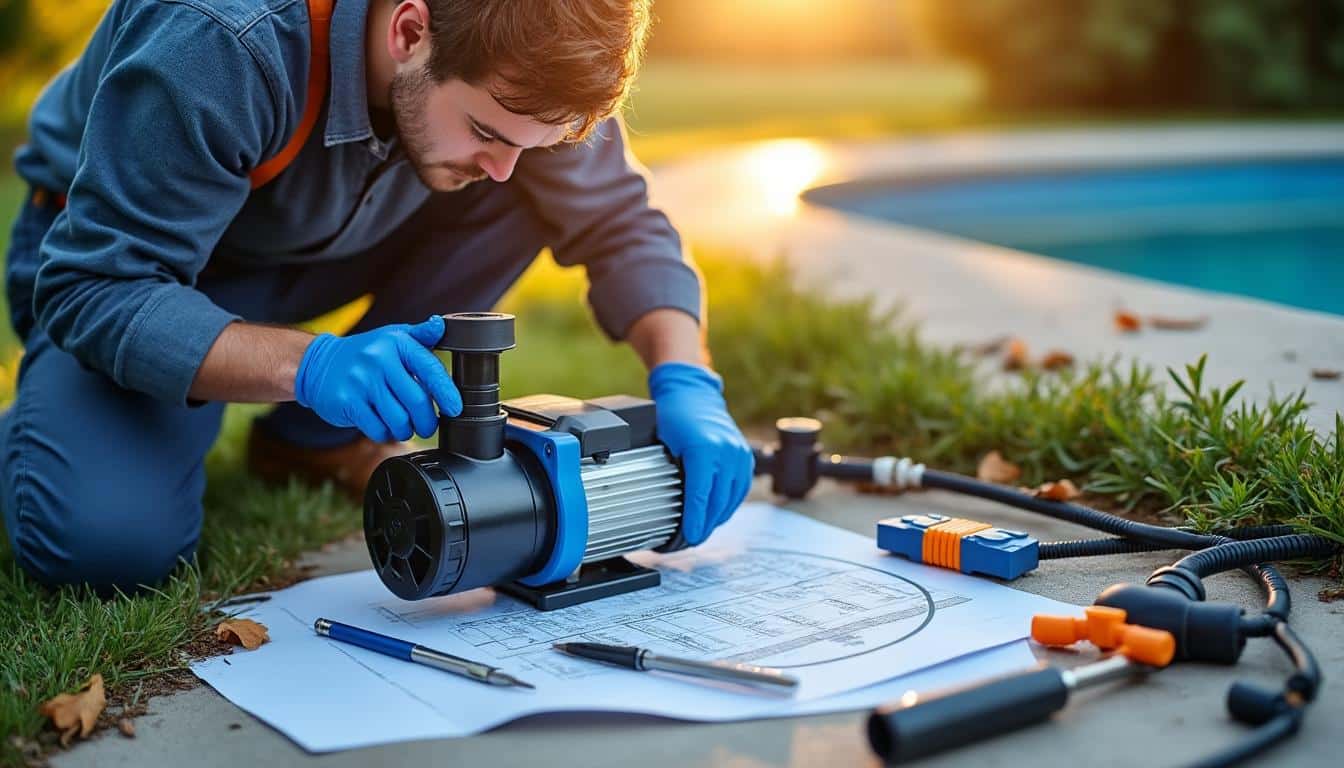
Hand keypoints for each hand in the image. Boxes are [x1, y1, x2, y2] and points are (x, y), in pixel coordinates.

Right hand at [294, 315, 461, 441]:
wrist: (318, 363)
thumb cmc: (366, 353)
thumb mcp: (393, 338)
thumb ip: (421, 335)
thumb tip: (441, 324)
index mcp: (396, 342)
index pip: (430, 369)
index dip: (447, 393)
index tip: (455, 409)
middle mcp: (378, 359)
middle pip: (417, 401)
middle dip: (427, 421)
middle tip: (428, 426)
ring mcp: (361, 381)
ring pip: (398, 419)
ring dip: (407, 430)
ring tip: (405, 426)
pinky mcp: (347, 401)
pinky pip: (377, 428)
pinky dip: (385, 433)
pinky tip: (384, 426)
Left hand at [649, 362, 754, 544]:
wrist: (694, 394)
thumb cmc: (673, 417)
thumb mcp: (663, 445)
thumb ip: (668, 475)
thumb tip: (661, 507)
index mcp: (703, 450)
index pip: (699, 497)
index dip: (694, 522)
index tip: (688, 538)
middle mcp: (725, 453)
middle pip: (716, 502)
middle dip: (704, 525)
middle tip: (691, 541)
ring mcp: (738, 455)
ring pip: (729, 499)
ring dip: (716, 518)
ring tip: (702, 531)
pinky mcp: (744, 457)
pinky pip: (739, 489)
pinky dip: (728, 504)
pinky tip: (716, 514)